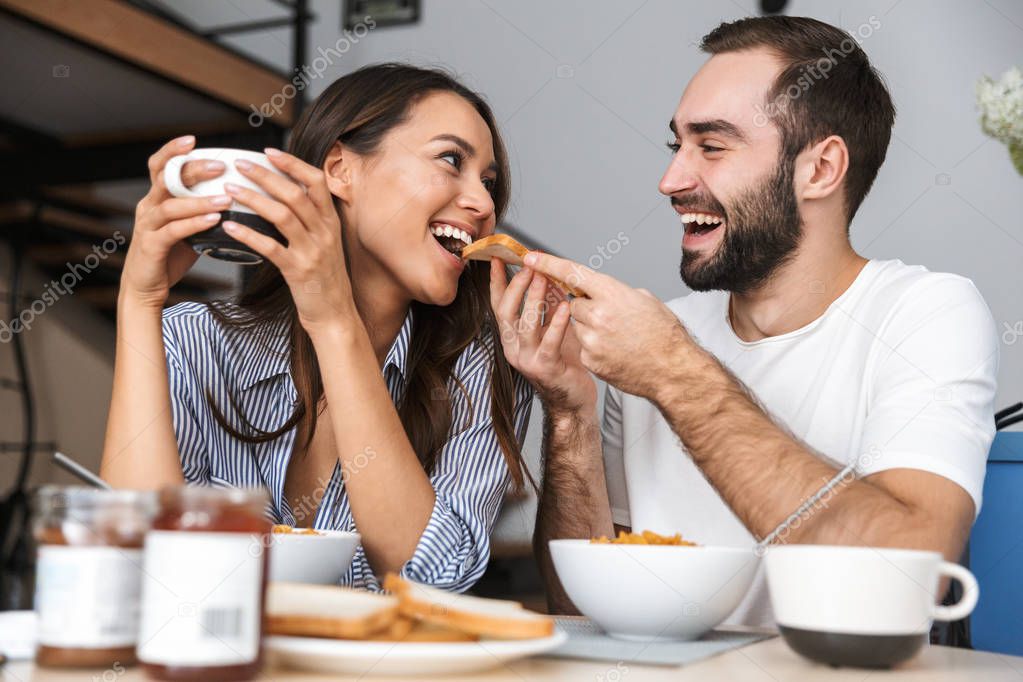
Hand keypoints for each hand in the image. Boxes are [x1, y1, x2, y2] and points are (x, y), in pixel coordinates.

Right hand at [121, 135, 229, 307]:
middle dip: (193, 169)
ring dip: (200, 200)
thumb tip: (239, 197)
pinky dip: (194, 224)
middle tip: (221, 167)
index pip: (159, 166)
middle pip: (166, 179)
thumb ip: (204, 210)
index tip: (192, 139)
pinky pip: (173, 231)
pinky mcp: (151, 246)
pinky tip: (214, 220)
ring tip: (225, 198)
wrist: (146, 288)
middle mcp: (149, 207)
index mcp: (157, 198)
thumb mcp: (188, 226)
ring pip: (171, 205)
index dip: (172, 150)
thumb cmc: (170, 255)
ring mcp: (148, 226)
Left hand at [220, 148, 356, 333]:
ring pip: (282, 216)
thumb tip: (285, 193)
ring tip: (229, 190)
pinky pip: (270, 247)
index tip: (270, 151)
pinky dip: (248, 234)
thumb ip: (311, 220)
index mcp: (330, 222)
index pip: (316, 181)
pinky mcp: (298, 271)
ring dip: (253, 199)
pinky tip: (230, 226)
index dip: (293, 164)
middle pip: (295, 194)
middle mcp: (324, 233)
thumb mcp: (325, 243)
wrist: (336, 315)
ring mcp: (313, 252)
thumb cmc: (324, 279)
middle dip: (265, 176)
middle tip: (239, 165)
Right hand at [491, 259, 596, 413]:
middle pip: (505, 310)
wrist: (573, 398)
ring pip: (524, 324)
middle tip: (529, 265)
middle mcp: (513, 347)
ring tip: (544, 278)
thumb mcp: (553, 326)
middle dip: (516, 285)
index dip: (497, 280)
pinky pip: (549, 342)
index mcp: (511, 335)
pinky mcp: (545, 368)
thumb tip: (547, 273)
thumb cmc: (564, 361)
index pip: (498, 303)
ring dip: (534, 298)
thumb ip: (548, 305)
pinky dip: (558, 322)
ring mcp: (526, 359)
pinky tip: (567, 307)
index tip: (500, 257)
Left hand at [522, 251, 694, 400]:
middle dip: (586, 309)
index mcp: (612, 293)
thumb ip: (615, 292)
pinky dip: (594, 349)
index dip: (548, 264)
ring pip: (577, 327)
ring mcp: (592, 339)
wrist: (672, 370)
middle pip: (573, 305)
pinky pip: (582, 347)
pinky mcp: (589, 359)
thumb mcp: (643, 300)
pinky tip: (615, 352)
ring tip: (617, 338)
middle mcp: (598, 314)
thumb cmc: (663, 334)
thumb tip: (598, 291)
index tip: (531, 258)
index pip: (572, 273)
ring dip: (590, 330)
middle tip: (610, 318)